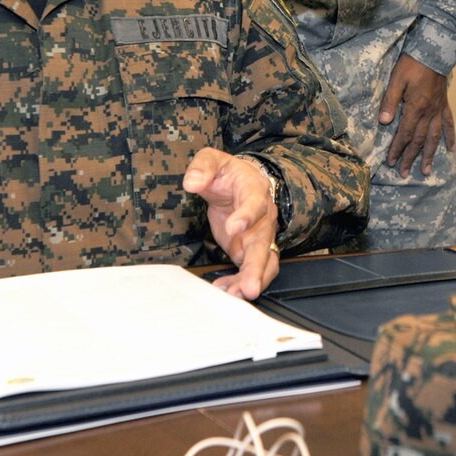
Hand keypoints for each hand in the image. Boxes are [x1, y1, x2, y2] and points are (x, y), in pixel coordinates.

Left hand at [183, 147, 280, 299]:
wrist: (240, 183)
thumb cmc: (227, 173)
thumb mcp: (212, 160)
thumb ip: (203, 167)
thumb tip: (192, 182)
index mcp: (255, 190)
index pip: (255, 203)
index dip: (247, 216)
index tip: (234, 228)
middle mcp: (263, 216)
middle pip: (263, 243)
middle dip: (256, 267)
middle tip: (250, 287)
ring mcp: (259, 236)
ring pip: (263, 262)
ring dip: (251, 280)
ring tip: (235, 296)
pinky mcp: (249, 250)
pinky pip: (250, 270)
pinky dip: (239, 281)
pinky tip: (225, 290)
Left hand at [379, 54, 455, 176]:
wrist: (434, 51)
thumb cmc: (412, 64)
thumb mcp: (396, 80)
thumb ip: (390, 101)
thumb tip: (384, 122)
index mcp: (415, 108)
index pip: (404, 134)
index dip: (397, 149)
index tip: (391, 162)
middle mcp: (428, 113)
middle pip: (418, 140)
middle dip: (410, 158)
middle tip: (404, 173)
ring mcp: (438, 110)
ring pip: (434, 137)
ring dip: (429, 155)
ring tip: (426, 170)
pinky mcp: (443, 104)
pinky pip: (448, 124)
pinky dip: (450, 137)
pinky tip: (451, 149)